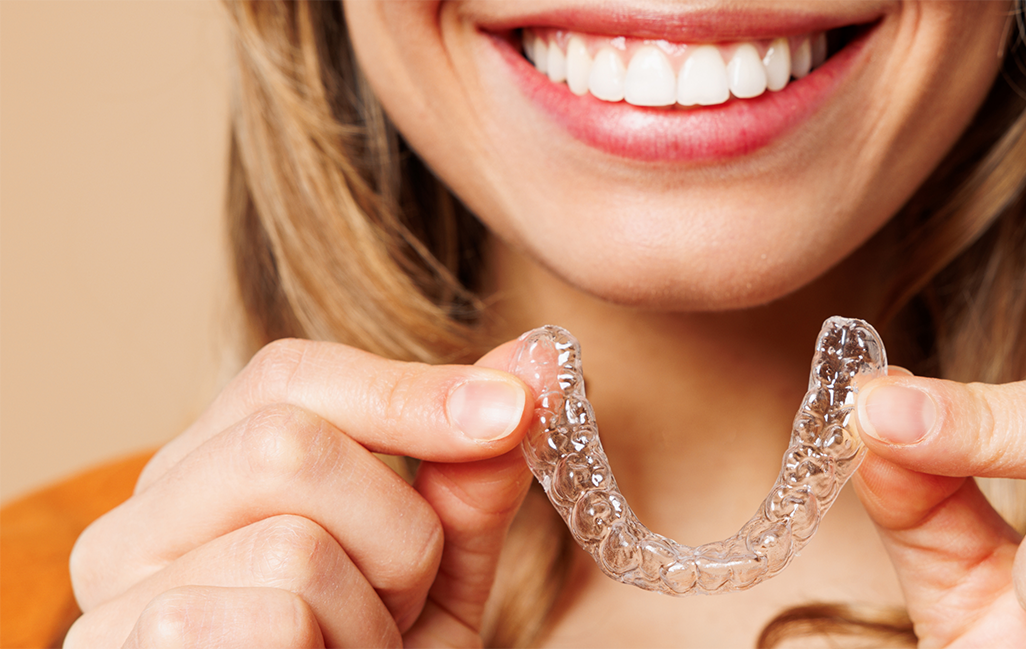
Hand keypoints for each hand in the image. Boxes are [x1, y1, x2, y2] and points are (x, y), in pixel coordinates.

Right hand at [65, 338, 534, 648]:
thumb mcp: (435, 575)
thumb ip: (468, 479)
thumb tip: (533, 364)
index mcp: (202, 479)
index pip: (290, 376)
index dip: (410, 391)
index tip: (514, 410)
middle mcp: (134, 528)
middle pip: (285, 441)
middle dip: (394, 527)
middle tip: (403, 600)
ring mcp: (114, 605)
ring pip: (292, 546)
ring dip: (369, 616)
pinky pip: (278, 621)